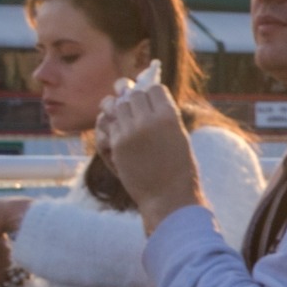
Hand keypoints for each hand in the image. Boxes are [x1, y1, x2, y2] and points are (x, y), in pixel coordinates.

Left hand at [96, 77, 202, 230]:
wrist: (167, 197)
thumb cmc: (178, 168)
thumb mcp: (178, 135)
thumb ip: (162, 115)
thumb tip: (140, 94)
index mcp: (169, 116)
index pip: (154, 89)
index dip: (152, 95)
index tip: (152, 104)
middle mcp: (148, 120)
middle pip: (133, 95)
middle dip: (135, 101)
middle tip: (138, 114)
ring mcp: (130, 132)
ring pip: (117, 106)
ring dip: (120, 111)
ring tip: (127, 122)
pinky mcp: (116, 144)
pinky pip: (108, 124)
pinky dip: (113, 126)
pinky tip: (120, 136)